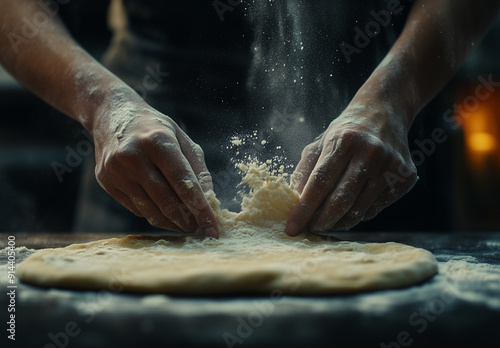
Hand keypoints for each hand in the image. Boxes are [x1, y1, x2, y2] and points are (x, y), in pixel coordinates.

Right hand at [92, 99, 218, 237]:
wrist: (112, 116)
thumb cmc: (155, 129)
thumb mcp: (182, 139)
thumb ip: (198, 169)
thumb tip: (210, 200)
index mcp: (158, 141)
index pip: (183, 183)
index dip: (201, 209)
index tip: (213, 228)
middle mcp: (134, 155)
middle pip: (166, 201)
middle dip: (187, 220)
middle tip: (199, 228)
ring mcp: (116, 170)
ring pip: (150, 210)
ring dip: (172, 223)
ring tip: (185, 225)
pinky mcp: (105, 181)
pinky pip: (135, 208)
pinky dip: (153, 214)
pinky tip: (164, 213)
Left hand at [285, 103, 417, 234]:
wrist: (384, 114)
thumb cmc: (345, 133)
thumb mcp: (320, 143)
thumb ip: (305, 172)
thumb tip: (295, 204)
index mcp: (344, 140)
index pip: (320, 182)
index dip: (304, 208)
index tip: (291, 228)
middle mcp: (370, 152)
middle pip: (342, 200)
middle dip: (322, 221)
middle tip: (311, 229)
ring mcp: (391, 165)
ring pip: (360, 209)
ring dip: (339, 222)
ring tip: (327, 222)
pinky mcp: (405, 177)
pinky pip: (376, 208)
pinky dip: (359, 215)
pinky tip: (350, 209)